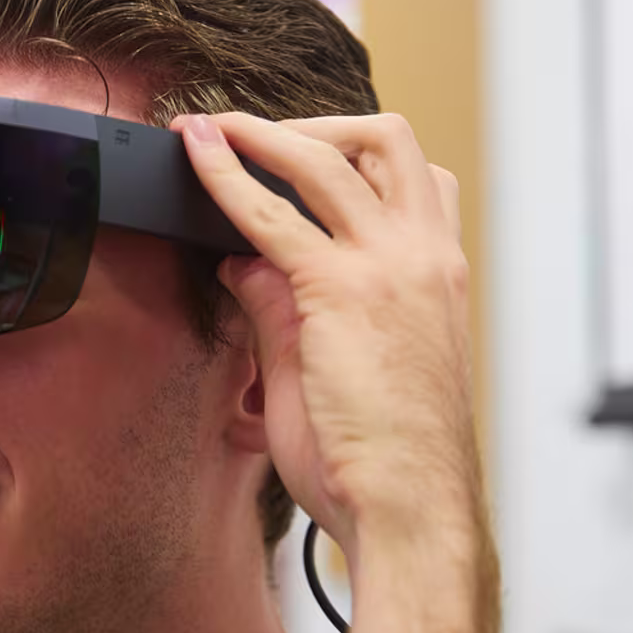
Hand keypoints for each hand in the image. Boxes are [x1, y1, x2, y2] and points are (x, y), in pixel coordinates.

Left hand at [176, 112, 479, 563]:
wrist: (412, 511)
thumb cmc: (380, 460)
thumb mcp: (335, 365)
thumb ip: (291, 304)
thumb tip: (243, 260)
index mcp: (439, 273)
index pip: (415, 177)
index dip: (358, 151)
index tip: (299, 151)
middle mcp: (425, 256)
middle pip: (386, 140)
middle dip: (314, 121)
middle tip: (252, 133)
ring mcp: (389, 266)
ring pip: (326, 157)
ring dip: (261, 132)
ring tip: (208, 128)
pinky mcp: (340, 290)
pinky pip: (270, 213)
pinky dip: (226, 176)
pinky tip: (194, 159)